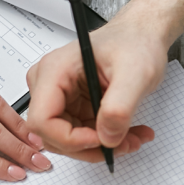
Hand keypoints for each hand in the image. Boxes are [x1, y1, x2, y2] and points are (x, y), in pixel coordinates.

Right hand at [26, 15, 162, 162]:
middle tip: (123, 143)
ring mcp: (59, 97)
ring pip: (67, 140)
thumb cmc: (135, 43)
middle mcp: (50, 84)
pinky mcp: (71, 106)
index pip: (41, 120)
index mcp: (55, 70)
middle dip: (90, 147)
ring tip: (131, 137)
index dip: (69, 139)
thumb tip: (106, 137)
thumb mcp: (136, 73)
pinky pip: (80, 135)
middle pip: (52, 136)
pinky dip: (104, 140)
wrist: (141, 37)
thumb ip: (120, 107)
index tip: (100, 140)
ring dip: (100, 146)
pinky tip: (126, 132)